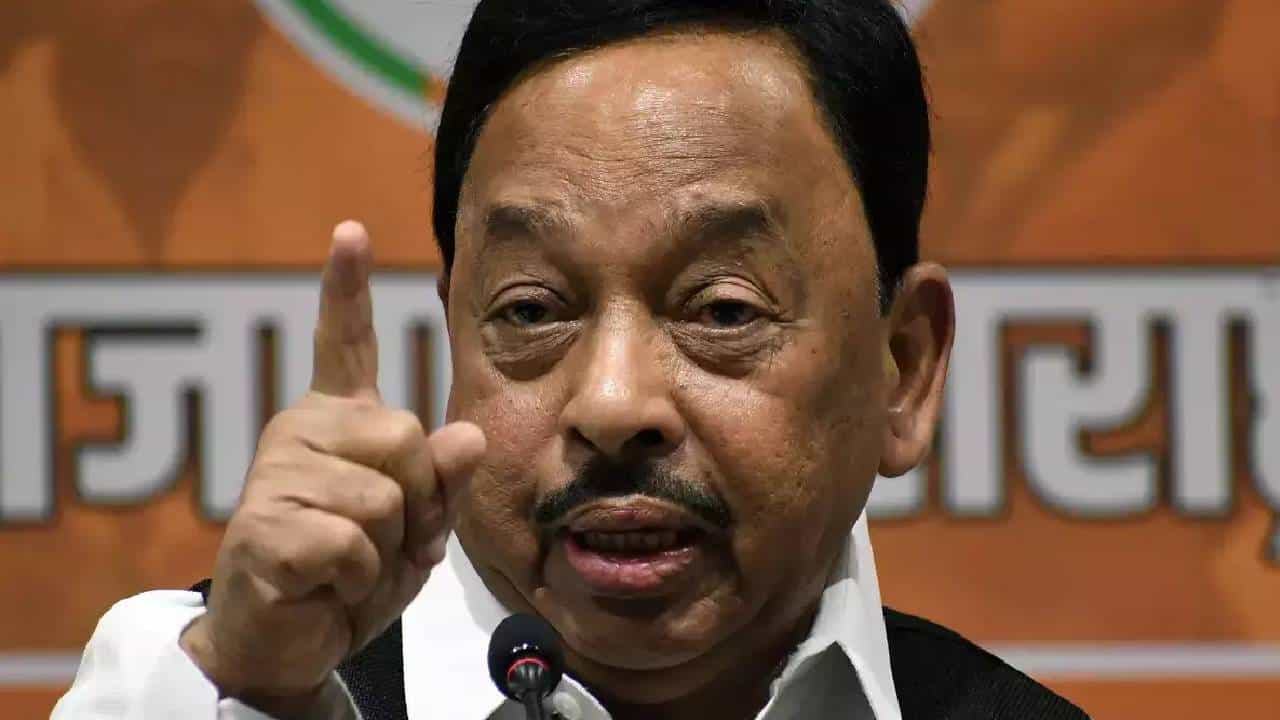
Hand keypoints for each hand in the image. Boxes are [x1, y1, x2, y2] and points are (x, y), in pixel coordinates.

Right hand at [180, 221, 484, 714]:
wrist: (289, 638)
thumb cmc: (354, 571)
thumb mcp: (419, 527)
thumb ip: (443, 480)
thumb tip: (466, 436)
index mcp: (339, 420)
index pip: (343, 344)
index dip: (345, 287)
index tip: (352, 231)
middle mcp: (301, 429)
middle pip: (407, 437)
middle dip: (418, 503)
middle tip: (385, 539)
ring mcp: (275, 474)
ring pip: (385, 498)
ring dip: (388, 549)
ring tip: (351, 565)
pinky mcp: (261, 525)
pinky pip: (353, 546)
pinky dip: (356, 581)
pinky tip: (325, 584)